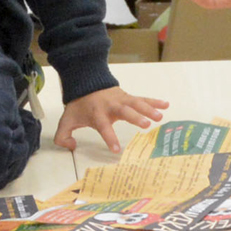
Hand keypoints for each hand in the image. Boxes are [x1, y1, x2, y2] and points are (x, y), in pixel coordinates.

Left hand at [53, 87, 170, 153]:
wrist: (86, 82)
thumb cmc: (79, 105)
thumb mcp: (67, 120)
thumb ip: (63, 136)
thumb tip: (71, 147)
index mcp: (97, 114)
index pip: (103, 127)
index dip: (109, 137)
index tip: (116, 149)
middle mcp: (111, 106)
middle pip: (125, 111)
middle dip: (135, 117)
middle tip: (146, 125)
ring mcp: (121, 99)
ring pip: (136, 103)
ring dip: (149, 109)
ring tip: (160, 116)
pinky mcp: (128, 96)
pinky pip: (143, 99)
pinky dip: (154, 101)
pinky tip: (166, 105)